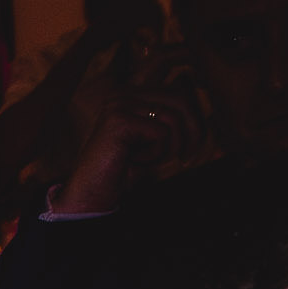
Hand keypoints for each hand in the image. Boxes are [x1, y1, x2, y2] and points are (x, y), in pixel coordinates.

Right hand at [54, 78, 205, 213]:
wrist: (89, 195)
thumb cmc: (121, 171)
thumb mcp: (151, 140)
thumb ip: (168, 120)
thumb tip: (198, 109)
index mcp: (130, 95)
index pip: (177, 94)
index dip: (194, 120)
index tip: (191, 147)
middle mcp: (123, 95)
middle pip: (180, 99)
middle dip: (193, 130)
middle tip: (187, 157)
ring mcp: (119, 105)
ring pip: (173, 118)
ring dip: (170, 146)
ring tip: (150, 160)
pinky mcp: (119, 121)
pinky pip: (161, 133)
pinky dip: (156, 153)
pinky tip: (135, 161)